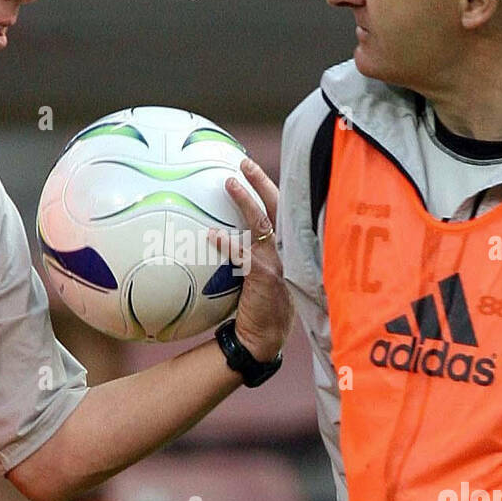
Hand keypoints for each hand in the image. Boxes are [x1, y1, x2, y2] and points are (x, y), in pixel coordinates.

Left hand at [210, 156, 292, 362]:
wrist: (265, 337)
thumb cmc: (258, 304)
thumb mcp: (261, 273)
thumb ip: (249, 251)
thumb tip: (219, 229)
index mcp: (288, 246)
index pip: (282, 208)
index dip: (269, 185)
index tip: (250, 166)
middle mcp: (288, 249)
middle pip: (278, 206)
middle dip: (261, 181)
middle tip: (243, 162)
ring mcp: (279, 261)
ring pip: (262, 223)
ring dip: (246, 202)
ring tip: (229, 182)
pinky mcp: (266, 276)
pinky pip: (245, 254)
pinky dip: (229, 243)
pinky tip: (213, 234)